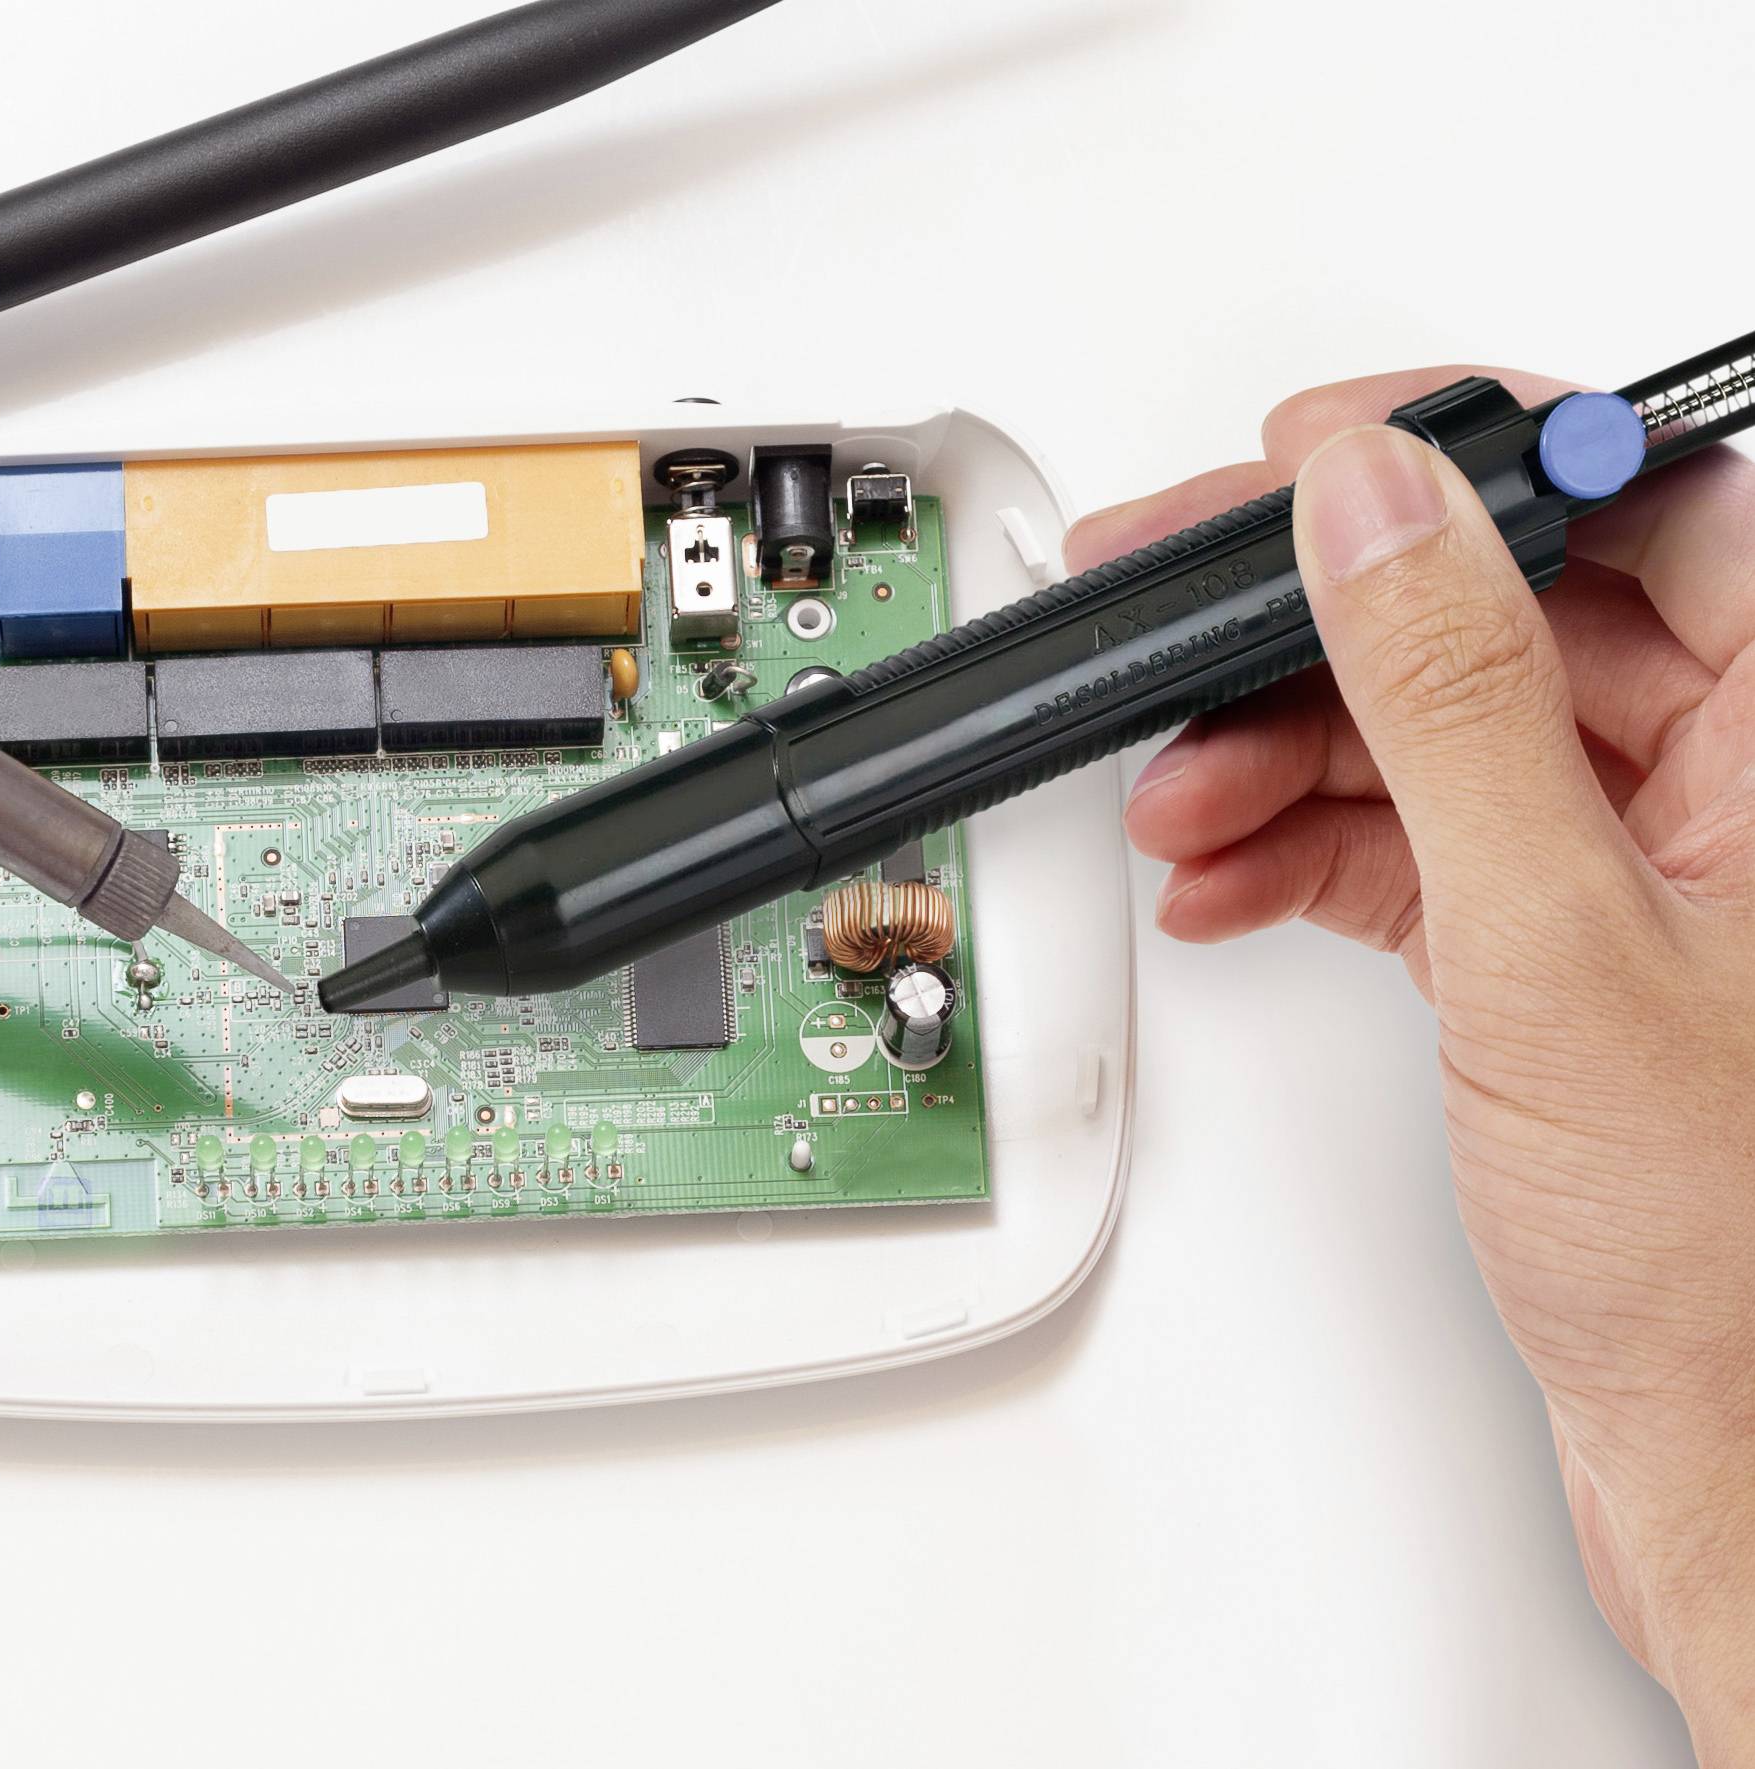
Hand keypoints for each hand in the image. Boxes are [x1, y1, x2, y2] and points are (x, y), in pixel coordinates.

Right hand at [1071, 373, 1754, 1753]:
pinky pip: (1424, 841)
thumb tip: (1374, 509)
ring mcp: (1655, 864)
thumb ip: (1454, 700)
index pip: (1647, 497)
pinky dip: (1314, 851)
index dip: (1463, 454)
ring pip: (1446, 730)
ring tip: (1184, 798)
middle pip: (1510, 614)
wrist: (1724, 1459)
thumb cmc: (1723, 1255)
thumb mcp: (1556, 940)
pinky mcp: (1569, 942)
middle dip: (1319, 631)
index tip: (1311, 455)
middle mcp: (1745, 780)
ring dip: (1289, 753)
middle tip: (1177, 607)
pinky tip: (1229, 875)